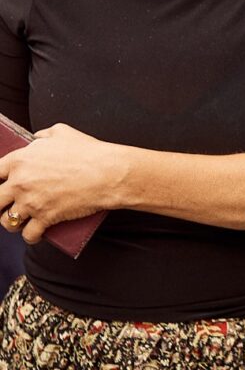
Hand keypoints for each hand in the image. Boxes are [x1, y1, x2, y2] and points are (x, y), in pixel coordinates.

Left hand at [0, 123, 122, 243]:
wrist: (109, 172)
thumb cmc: (89, 151)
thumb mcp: (63, 132)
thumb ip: (43, 135)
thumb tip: (36, 139)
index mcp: (20, 160)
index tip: (1, 185)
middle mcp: (20, 182)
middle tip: (6, 204)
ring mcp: (31, 202)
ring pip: (6, 221)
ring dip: (11, 222)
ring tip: (18, 220)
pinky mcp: (45, 218)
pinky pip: (29, 234)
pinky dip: (31, 236)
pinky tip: (34, 234)